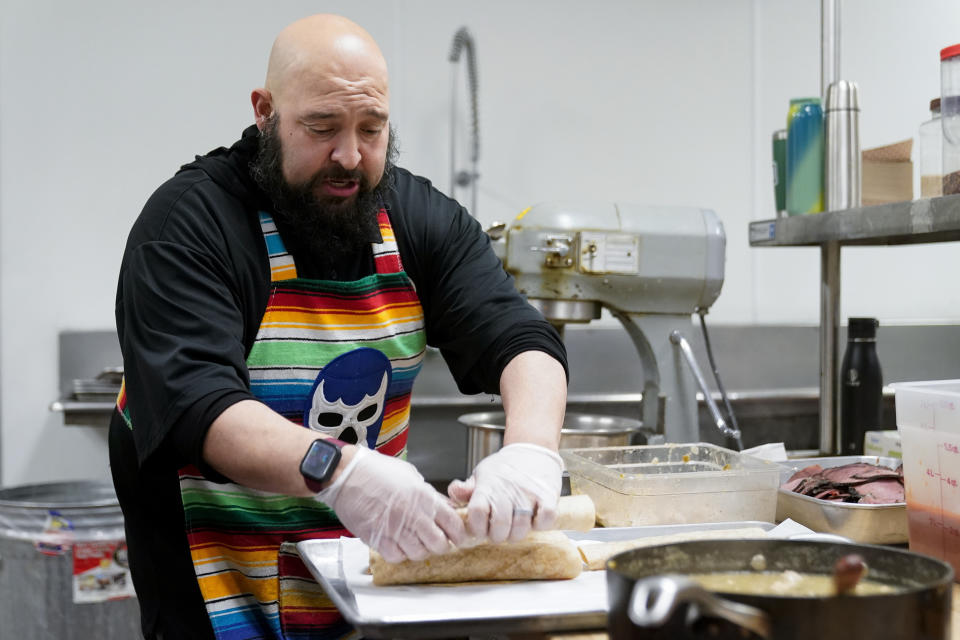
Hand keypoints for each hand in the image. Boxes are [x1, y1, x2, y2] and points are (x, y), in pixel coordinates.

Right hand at [316, 447, 465, 561]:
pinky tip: (397, 544)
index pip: (453, 524)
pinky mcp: (377, 538)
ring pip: (419, 553)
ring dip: (420, 550)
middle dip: (441, 545)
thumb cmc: (377, 470)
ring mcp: (395, 528)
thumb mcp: (411, 475)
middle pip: (439, 544)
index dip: (458, 534)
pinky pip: (397, 557)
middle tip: (436, 542)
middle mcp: (412, 514)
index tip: (457, 537)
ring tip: (415, 542)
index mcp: (424, 496)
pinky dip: (400, 554)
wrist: (347, 474)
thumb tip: (445, 507)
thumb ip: (429, 494)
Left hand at [447, 443, 562, 542]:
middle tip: (499, 532)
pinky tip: (535, 519)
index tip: (480, 528)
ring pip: (522, 529)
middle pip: (499, 527)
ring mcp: (529, 493)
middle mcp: (508, 490)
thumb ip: (466, 489)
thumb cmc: (505, 467)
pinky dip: (541, 525)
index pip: (477, 512)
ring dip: (518, 533)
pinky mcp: (549, 495)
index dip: (477, 527)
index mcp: (488, 486)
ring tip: (516, 526)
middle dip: (498, 536)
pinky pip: (545, 521)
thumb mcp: (482, 474)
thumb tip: (454, 492)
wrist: (533, 448)